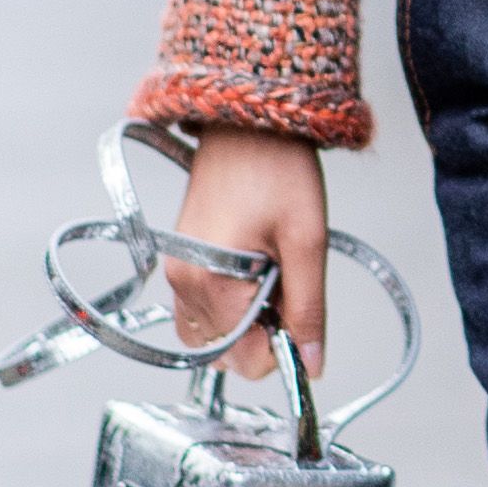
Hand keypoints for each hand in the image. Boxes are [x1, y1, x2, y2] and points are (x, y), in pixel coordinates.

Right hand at [161, 127, 329, 382]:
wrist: (247, 121)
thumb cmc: (279, 170)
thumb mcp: (307, 243)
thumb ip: (308, 310)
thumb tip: (312, 365)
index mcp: (212, 285)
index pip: (246, 360)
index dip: (282, 347)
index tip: (301, 310)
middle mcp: (183, 285)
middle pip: (227, 353)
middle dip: (263, 333)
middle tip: (285, 282)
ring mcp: (176, 274)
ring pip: (212, 335)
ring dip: (245, 321)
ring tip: (269, 273)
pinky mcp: (178, 261)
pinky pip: (200, 309)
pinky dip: (228, 305)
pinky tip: (252, 267)